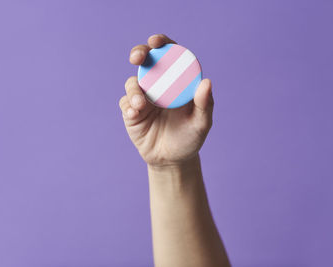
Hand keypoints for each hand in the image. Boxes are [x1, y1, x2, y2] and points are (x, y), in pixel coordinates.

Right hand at [119, 34, 213, 166]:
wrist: (171, 160)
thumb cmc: (189, 138)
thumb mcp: (201, 124)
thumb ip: (205, 105)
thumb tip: (207, 82)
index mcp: (177, 81)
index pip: (169, 55)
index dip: (162, 43)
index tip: (157, 42)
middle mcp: (159, 85)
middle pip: (146, 61)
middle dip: (140, 53)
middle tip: (138, 57)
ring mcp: (143, 98)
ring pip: (133, 82)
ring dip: (134, 89)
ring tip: (140, 105)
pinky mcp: (131, 112)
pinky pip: (125, 103)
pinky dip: (128, 105)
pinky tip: (135, 114)